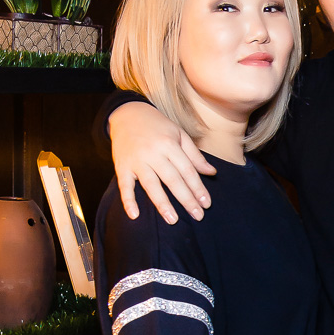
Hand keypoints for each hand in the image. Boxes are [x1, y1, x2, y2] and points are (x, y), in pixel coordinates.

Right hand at [111, 100, 215, 224]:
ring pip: (151, 185)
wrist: (126, 114)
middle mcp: (153, 153)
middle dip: (186, 199)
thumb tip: (212, 173)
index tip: (206, 204)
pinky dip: (128, 201)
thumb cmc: (157, 126)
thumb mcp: (179, 134)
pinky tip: (135, 215)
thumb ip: (195, 155)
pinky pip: (125, 186)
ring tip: (173, 220)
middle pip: (172, 180)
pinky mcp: (122, 166)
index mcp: (169, 144)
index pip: (187, 170)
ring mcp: (136, 160)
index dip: (198, 188)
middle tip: (198, 216)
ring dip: (162, 204)